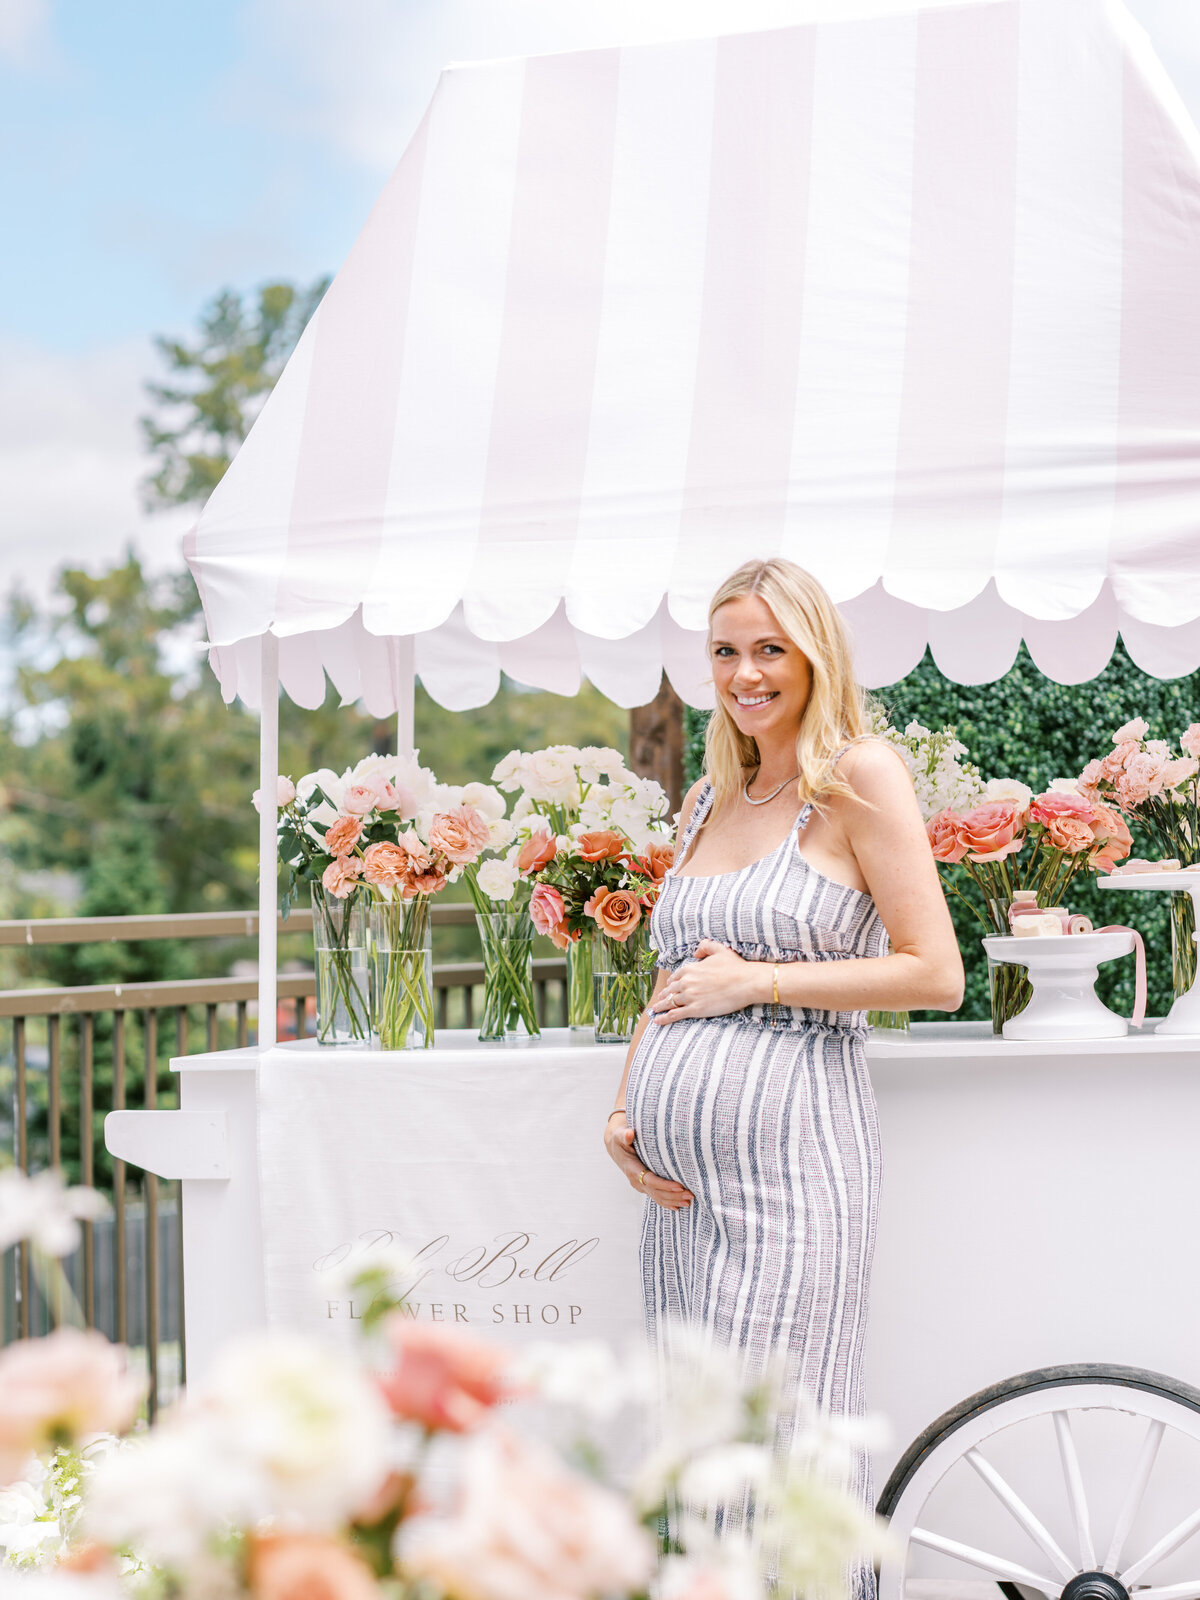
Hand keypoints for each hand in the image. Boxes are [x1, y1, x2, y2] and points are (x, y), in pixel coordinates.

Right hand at [603, 1114, 692, 1209]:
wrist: (616, 1147)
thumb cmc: (620, 1139)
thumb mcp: (620, 1135)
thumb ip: (625, 1135)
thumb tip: (630, 1133)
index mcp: (631, 1169)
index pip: (650, 1181)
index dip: (664, 1185)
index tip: (679, 1186)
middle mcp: (635, 1180)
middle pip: (656, 1192)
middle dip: (673, 1195)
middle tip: (690, 1195)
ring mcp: (640, 1185)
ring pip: (657, 1197)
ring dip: (673, 1200)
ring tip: (688, 1201)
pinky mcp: (644, 1186)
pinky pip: (656, 1196)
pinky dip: (667, 1203)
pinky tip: (677, 1206)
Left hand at [649, 940, 764, 1022]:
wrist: (745, 982)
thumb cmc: (736, 967)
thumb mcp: (720, 949)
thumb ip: (706, 946)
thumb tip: (696, 952)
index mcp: (691, 968)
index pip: (676, 977)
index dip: (671, 982)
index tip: (669, 987)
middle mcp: (687, 982)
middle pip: (671, 991)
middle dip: (664, 996)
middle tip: (659, 1000)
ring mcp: (690, 996)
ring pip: (670, 1003)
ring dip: (661, 1007)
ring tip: (655, 1011)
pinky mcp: (695, 1009)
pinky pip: (675, 1014)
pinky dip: (665, 1018)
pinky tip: (658, 1021)